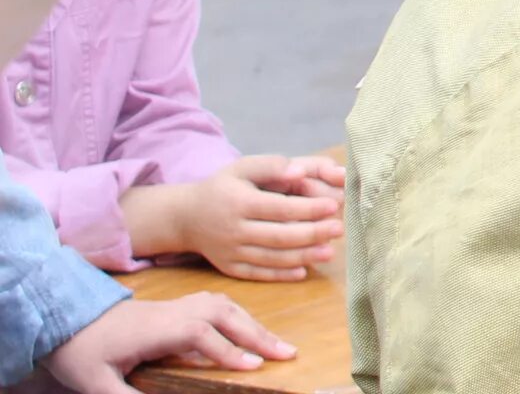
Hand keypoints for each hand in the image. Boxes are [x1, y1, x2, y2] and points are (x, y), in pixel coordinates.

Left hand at [42, 294, 293, 393]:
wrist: (65, 318)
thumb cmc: (80, 353)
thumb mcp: (94, 383)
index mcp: (157, 330)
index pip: (202, 336)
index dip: (229, 351)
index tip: (255, 366)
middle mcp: (173, 312)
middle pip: (225, 315)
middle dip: (259, 334)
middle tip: (288, 353)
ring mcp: (176, 306)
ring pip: (225, 306)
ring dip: (253, 323)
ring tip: (276, 343)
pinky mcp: (174, 307)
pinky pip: (216, 303)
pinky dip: (238, 313)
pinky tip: (245, 326)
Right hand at [125, 155, 345, 280]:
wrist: (185, 217)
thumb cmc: (222, 187)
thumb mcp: (242, 168)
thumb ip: (271, 166)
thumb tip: (299, 171)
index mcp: (240, 204)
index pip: (280, 209)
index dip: (308, 209)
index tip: (333, 206)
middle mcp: (234, 231)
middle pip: (279, 236)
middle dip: (312, 234)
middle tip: (339, 229)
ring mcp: (231, 253)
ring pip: (271, 258)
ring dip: (303, 257)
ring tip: (330, 252)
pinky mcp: (229, 268)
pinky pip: (257, 274)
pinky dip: (281, 275)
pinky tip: (303, 271)